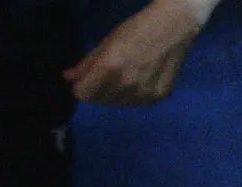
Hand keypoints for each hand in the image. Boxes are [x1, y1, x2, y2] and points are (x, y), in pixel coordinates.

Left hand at [63, 0, 201, 105]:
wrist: (174, 27)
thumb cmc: (137, 28)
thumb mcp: (108, 42)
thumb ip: (87, 63)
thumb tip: (67, 78)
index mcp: (110, 68)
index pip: (83, 94)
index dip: (81, 88)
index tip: (84, 81)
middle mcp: (125, 85)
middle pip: (99, 100)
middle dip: (97, 91)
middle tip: (108, 74)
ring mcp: (142, 94)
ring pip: (117, 104)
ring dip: (115, 94)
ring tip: (125, 75)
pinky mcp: (155, 99)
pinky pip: (134, 104)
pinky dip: (132, 96)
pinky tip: (140, 79)